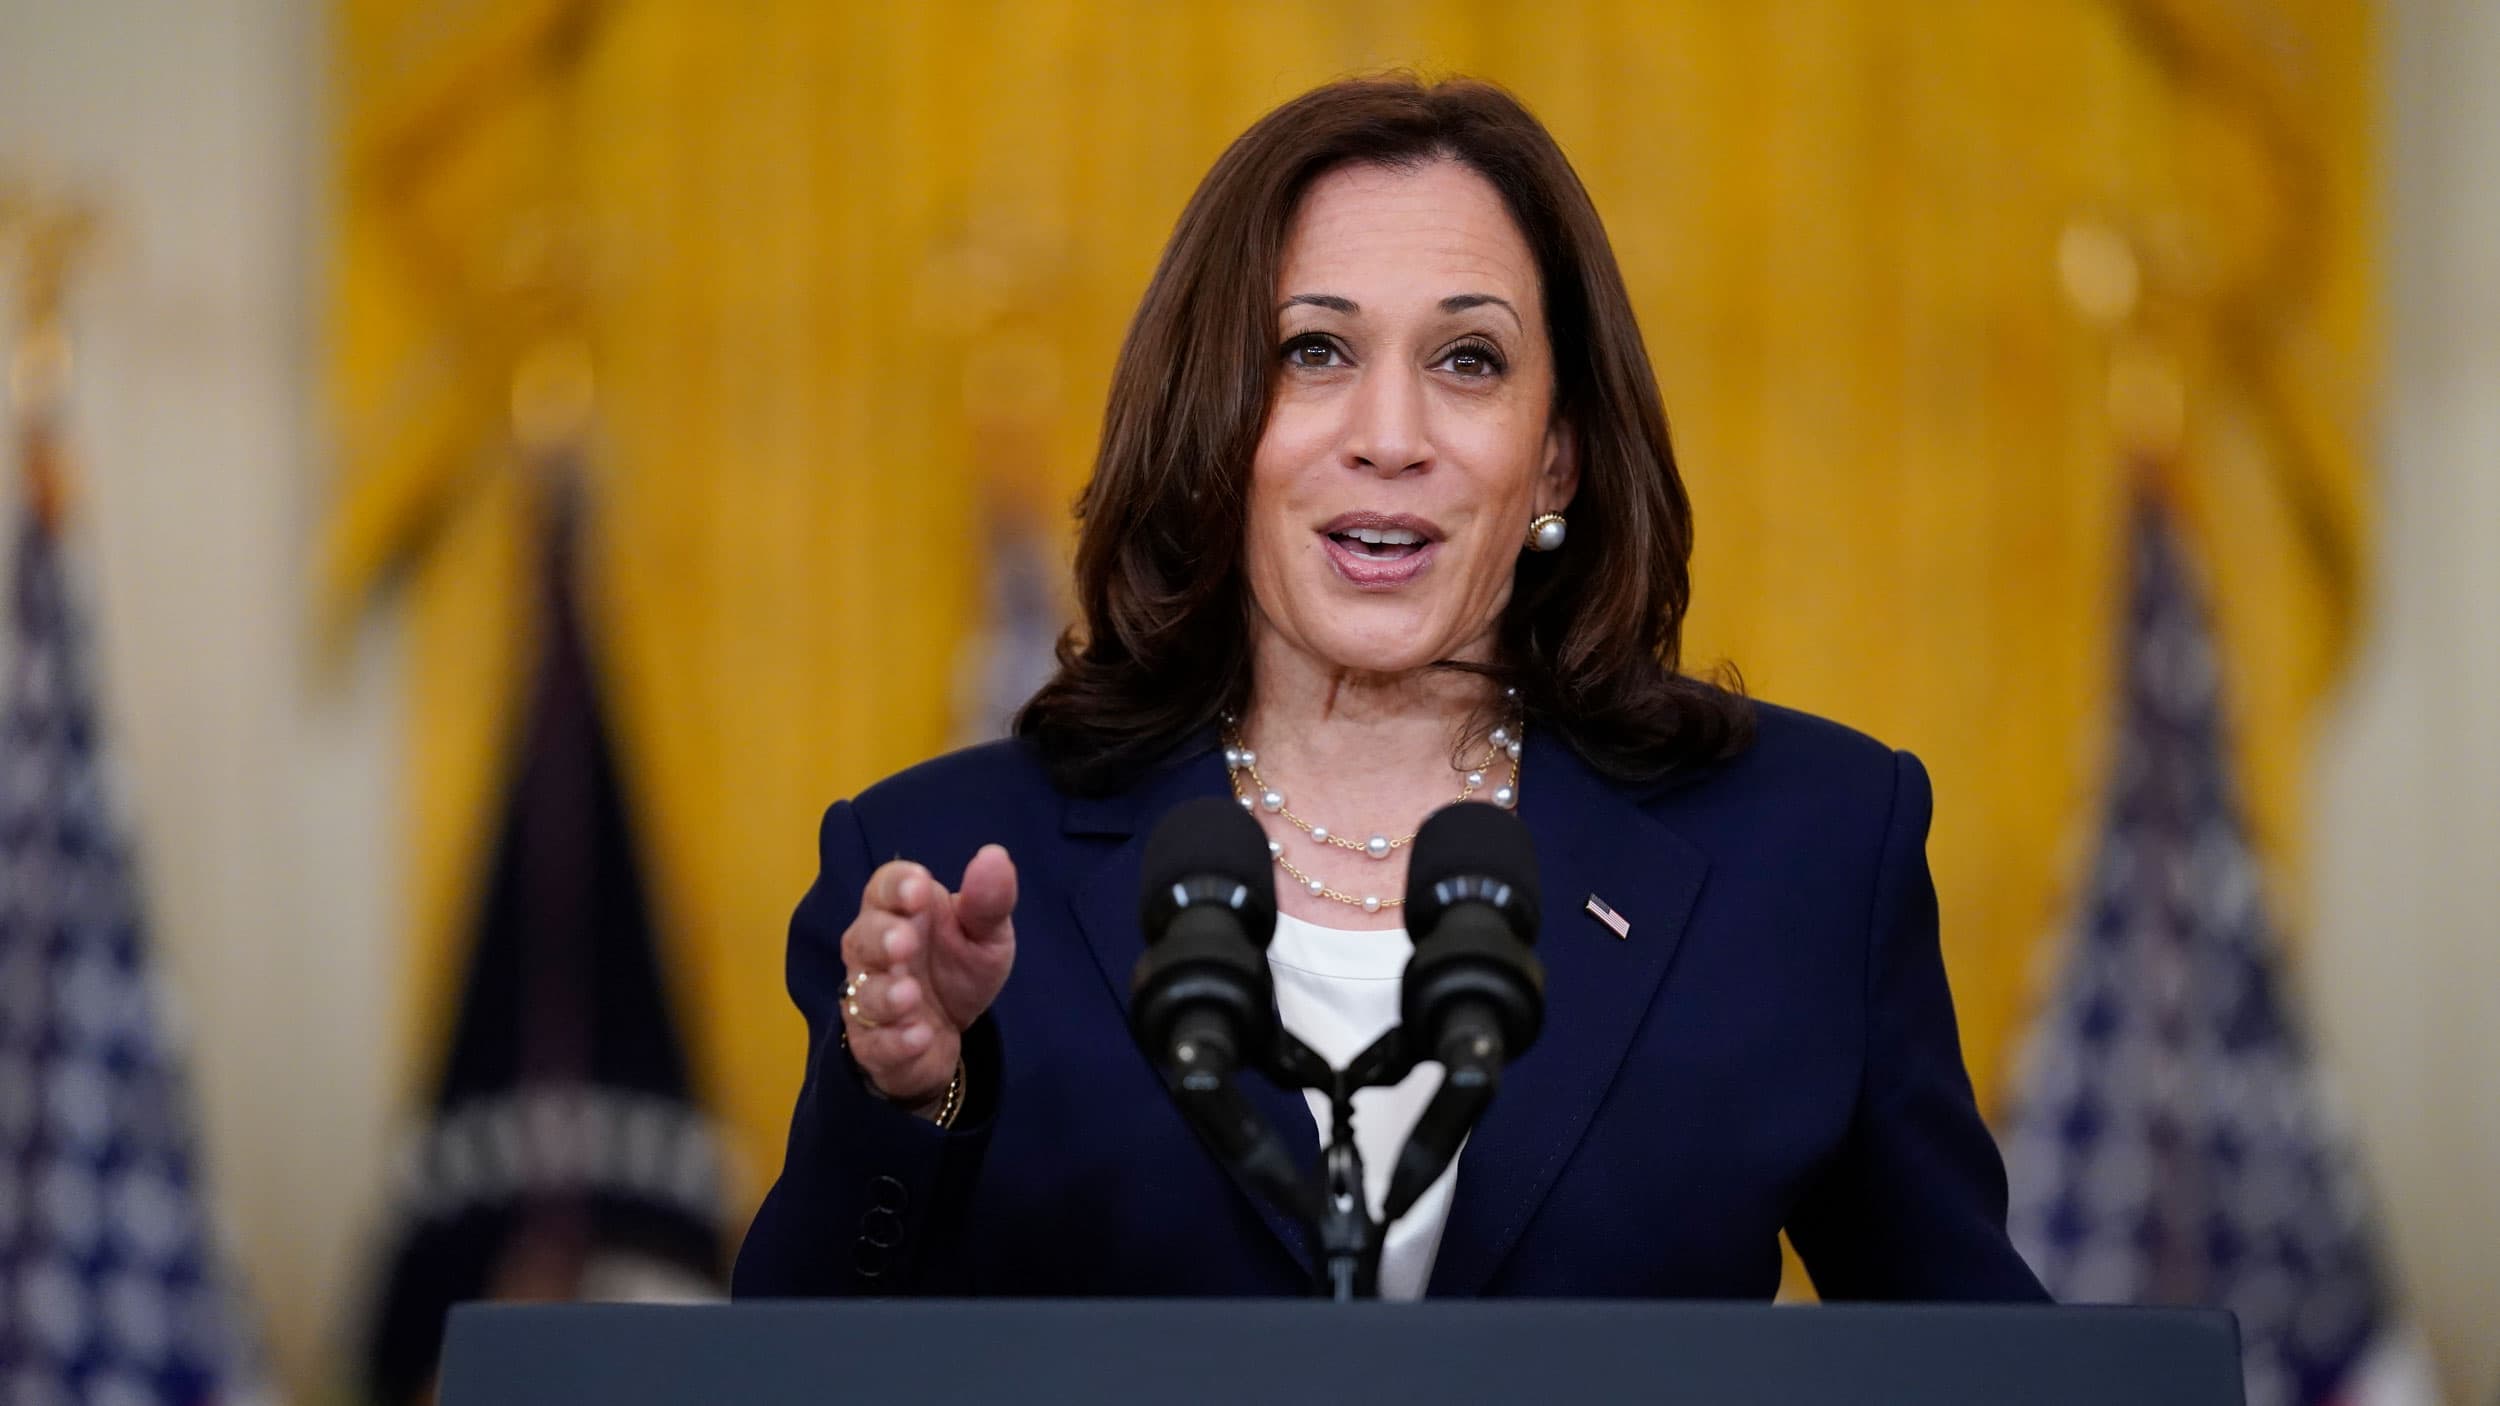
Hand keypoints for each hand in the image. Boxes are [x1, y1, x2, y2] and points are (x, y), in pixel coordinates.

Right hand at [839, 845, 1017, 1111]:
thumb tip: (995, 855)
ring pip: (864, 993)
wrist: (951, 1030)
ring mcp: (868, 998)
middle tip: (905, 941)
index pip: (884, 887)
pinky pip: (876, 1043)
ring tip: (910, 994)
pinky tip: (920, 1035)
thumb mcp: (985, 934)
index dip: (898, 886)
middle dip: (882, 938)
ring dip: (885, 995)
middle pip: (864, 937)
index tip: (920, 887)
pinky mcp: (873, 1043)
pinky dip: (897, 1041)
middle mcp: (872, 950)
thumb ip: (989, 900)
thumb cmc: (958, 965)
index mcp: (897, 910)